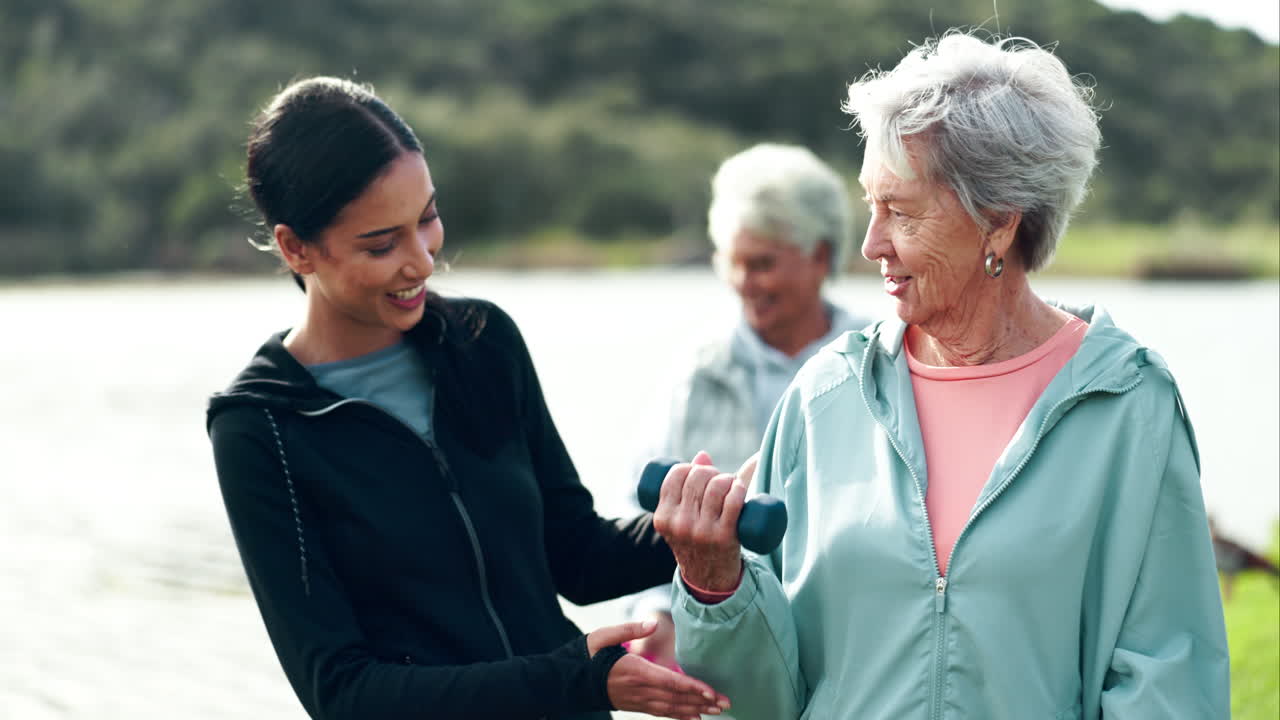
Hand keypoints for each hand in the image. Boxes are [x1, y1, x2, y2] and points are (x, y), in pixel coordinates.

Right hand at [588, 619, 729, 718]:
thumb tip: (652, 623)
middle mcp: (639, 690)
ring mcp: (637, 700)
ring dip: (695, 710)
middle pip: (676, 698)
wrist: (567, 682)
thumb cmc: (585, 656)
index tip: (711, 692)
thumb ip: (628, 630)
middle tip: (726, 703)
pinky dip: (679, 716)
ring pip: (671, 708)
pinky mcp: (635, 705)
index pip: (669, 682)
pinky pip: (661, 713)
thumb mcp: (602, 636)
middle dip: (702, 701)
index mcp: (634, 671)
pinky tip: (694, 717)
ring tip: (716, 711)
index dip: (692, 688)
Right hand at [651, 451, 752, 590]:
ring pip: (715, 488)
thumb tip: (703, 455)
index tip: (700, 473)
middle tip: (719, 480)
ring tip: (731, 484)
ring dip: (727, 479)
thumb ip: (687, 487)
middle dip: (711, 472)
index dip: (691, 468)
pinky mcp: (724, 537)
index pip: (676, 475)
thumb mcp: (681, 516)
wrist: (709, 576)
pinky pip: (732, 503)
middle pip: (697, 478)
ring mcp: (702, 531)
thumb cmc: (696, 538)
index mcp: (663, 516)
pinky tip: (739, 487)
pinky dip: (737, 489)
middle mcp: (680, 524)